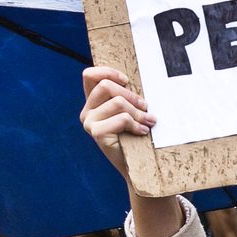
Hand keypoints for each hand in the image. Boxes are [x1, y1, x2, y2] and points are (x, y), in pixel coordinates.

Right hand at [80, 66, 153, 181]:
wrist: (137, 164)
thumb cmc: (136, 134)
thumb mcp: (131, 110)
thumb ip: (126, 95)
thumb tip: (135, 82)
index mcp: (93, 101)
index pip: (89, 76)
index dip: (107, 72)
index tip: (126, 80)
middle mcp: (87, 111)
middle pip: (106, 86)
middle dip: (131, 95)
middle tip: (146, 107)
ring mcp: (89, 122)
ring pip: (117, 102)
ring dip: (138, 112)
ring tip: (148, 121)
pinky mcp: (96, 133)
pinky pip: (121, 118)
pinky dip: (136, 124)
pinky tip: (142, 131)